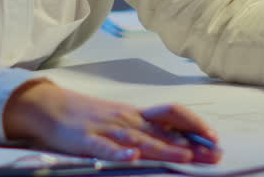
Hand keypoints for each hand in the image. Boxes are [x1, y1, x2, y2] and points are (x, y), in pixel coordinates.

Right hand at [3, 79, 221, 163]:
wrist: (49, 106)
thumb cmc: (88, 116)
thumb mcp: (121, 118)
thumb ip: (147, 128)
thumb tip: (179, 138)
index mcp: (136, 114)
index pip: (173, 114)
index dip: (195, 125)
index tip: (215, 139)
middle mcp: (127, 119)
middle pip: (164, 130)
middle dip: (190, 145)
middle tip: (214, 156)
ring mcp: (108, 129)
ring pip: (140, 139)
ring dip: (163, 148)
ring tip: (184, 156)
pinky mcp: (87, 140)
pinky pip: (105, 147)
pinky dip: (119, 152)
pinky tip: (132, 157)